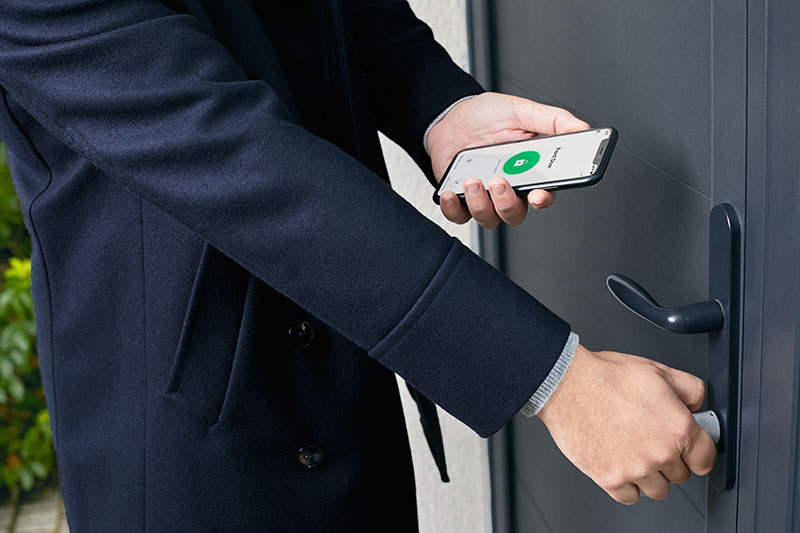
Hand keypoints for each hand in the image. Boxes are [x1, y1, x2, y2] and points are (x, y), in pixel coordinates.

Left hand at [426, 92, 588, 228]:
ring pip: (489, 218)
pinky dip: (454, 209)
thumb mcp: (521, 111)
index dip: (543, 199)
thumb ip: (552, 120)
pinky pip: (459, 216)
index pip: (544, 194)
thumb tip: (582, 127)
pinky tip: (450, 193)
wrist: (450, 116)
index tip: (538, 194)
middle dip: (508, 203)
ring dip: (481, 203)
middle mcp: (509, 189)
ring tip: (472, 179)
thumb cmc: (487, 116)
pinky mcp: (460, 200)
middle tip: (499, 182)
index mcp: (530, 171)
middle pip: (516, 213)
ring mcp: (484, 196)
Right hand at [537, 344, 715, 503]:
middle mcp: (660, 454)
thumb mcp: (657, 370)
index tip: (690, 450)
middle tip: (651, 440)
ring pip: (658, 490)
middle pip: (681, 475)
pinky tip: (620, 463)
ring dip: (651, 476)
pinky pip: (630, 497)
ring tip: (635, 453)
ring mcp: (635, 470)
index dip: (698, 452)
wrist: (567, 386)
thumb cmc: (606, 377)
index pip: (706, 459)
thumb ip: (689, 389)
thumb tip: (696, 405)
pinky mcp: (610, 479)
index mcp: (677, 429)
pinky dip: (627, 485)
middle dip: (670, 460)